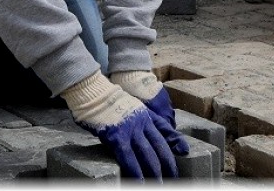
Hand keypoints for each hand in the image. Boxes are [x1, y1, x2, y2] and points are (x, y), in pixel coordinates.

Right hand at [61, 72, 181, 178]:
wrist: (94, 93)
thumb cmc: (112, 104)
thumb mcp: (135, 110)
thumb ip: (147, 123)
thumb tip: (166, 139)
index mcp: (148, 117)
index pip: (166, 136)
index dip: (173, 152)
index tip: (178, 166)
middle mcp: (142, 124)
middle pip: (160, 149)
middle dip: (167, 168)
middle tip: (172, 181)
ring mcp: (130, 130)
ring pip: (147, 155)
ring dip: (154, 173)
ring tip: (158, 185)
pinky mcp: (116, 136)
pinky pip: (128, 157)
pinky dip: (135, 172)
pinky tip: (139, 182)